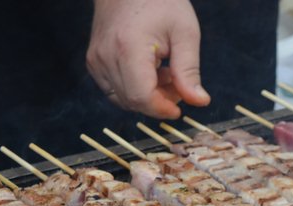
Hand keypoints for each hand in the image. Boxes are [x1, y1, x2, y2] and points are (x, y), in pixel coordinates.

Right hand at [87, 0, 210, 118]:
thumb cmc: (159, 1)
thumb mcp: (184, 33)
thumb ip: (189, 71)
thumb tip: (199, 102)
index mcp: (128, 48)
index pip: (142, 97)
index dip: (162, 109)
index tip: (179, 108)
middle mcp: (106, 57)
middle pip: (132, 101)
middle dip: (158, 103)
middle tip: (178, 86)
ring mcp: (96, 60)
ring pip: (122, 99)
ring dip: (147, 97)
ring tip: (165, 74)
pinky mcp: (94, 62)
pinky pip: (114, 90)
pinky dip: (134, 89)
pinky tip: (149, 72)